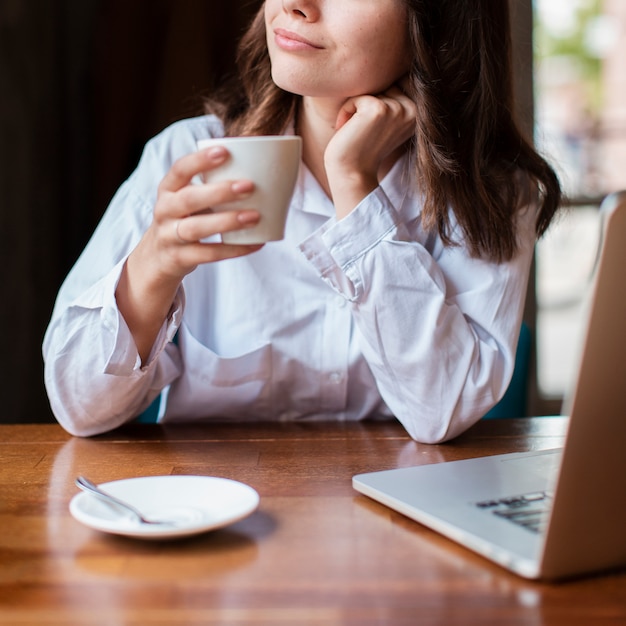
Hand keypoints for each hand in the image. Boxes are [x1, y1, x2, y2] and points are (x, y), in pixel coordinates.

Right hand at [144, 145, 263, 282]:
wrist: (158, 258)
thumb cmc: (184, 219)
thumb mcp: (188, 199)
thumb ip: (212, 186)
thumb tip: (262, 168)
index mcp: (168, 189)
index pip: (180, 169)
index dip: (200, 160)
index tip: (225, 151)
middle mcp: (165, 211)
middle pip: (189, 199)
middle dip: (219, 192)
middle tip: (249, 186)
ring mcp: (170, 236)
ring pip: (197, 228)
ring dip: (227, 222)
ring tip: (254, 217)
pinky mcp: (180, 258)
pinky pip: (208, 254)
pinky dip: (233, 249)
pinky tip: (255, 243)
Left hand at [324, 86, 416, 217]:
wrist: (352, 173)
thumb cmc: (363, 147)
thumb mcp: (386, 121)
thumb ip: (394, 97)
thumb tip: (394, 65)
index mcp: (418, 111)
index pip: (395, 82)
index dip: (377, 102)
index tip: (373, 128)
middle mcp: (412, 109)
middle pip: (382, 83)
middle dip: (366, 103)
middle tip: (363, 131)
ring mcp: (397, 109)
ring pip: (369, 89)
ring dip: (356, 108)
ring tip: (357, 132)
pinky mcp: (379, 110)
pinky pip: (356, 97)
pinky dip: (346, 111)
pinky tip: (349, 131)